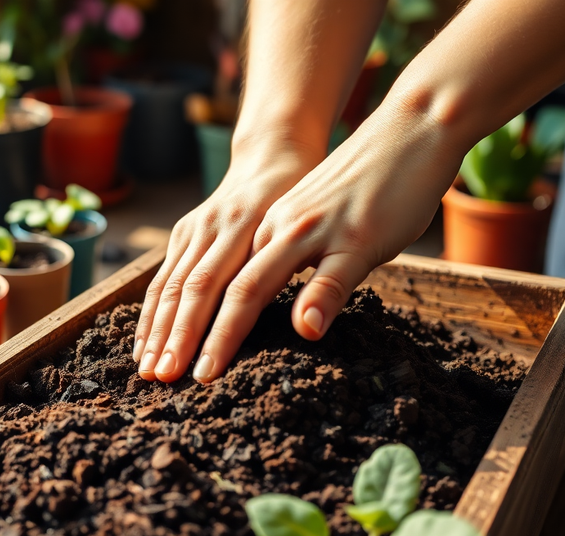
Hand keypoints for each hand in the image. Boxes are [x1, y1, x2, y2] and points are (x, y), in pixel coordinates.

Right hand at [132, 135, 322, 381]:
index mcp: (251, 227)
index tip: (201, 374)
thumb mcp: (334, 233)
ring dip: (154, 329)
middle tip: (160, 380)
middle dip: (172, 338)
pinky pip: (164, 275)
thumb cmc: (313, 193)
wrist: (277, 148)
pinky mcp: (185, 231)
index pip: (225, 290)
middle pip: (188, 289)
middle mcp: (215, 227)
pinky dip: (152, 310)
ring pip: (170, 283)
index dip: (212, 335)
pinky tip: (145, 341)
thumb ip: (325, 282)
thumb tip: (310, 327)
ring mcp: (195, 228)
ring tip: (145, 370)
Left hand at [136, 100, 465, 383]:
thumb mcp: (313, 229)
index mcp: (259, 231)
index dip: (173, 322)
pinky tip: (306, 330)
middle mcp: (271, 230)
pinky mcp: (356, 236)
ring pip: (254, 285)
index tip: (153, 360)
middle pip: (212, 287)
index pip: (201, 281)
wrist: (410, 130)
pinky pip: (332, 274)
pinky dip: (317, 301)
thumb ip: (288, 264)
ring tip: (205, 371)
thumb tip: (273, 308)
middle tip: (160, 377)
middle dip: (182, 336)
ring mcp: (310, 231)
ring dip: (226, 331)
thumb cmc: (362, 186)